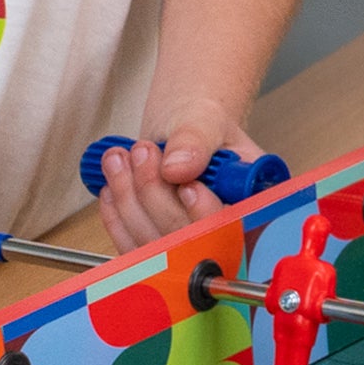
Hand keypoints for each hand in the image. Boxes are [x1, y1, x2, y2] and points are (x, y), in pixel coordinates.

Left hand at [94, 102, 249, 247]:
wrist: (181, 126)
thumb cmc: (201, 120)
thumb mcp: (204, 118)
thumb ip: (195, 140)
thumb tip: (178, 167)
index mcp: (251, 199)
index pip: (237, 226)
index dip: (210, 218)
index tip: (188, 188)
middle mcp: (225, 227)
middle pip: (191, 239)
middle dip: (157, 198)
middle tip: (142, 153)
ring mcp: (190, 241)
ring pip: (157, 245)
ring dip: (130, 202)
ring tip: (118, 159)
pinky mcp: (159, 245)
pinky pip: (134, 246)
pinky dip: (117, 216)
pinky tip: (112, 187)